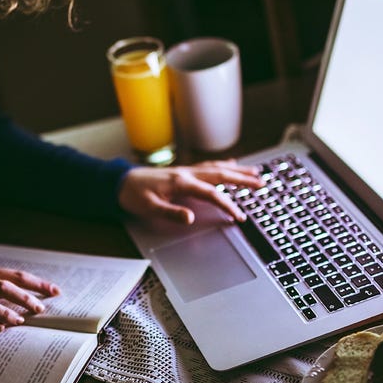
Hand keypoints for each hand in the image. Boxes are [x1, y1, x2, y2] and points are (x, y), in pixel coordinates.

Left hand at [118, 159, 263, 223]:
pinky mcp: (183, 171)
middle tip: (262, 184)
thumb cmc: (133, 195)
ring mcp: (185, 170)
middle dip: (242, 180)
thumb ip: (170, 212)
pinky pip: (208, 166)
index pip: (211, 193)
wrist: (119, 181)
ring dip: (237, 171)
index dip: (227, 205)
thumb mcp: (148, 207)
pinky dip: (223, 165)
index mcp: (180, 182)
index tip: (239, 216)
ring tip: (255, 173)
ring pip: (217, 168)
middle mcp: (186, 173)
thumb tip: (190, 217)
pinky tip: (232, 165)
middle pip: (220, 174)